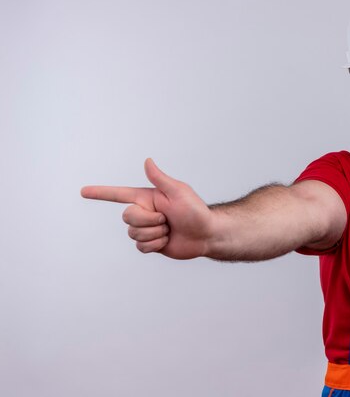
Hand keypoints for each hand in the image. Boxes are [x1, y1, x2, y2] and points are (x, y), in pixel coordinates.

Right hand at [81, 159, 211, 259]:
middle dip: (148, 220)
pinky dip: (155, 245)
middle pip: (127, 217)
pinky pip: (140, 247)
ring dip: (154, 234)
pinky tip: (167, 241)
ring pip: (133, 234)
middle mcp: (145, 212)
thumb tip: (147, 161)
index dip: (101, 193)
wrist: (206, 235)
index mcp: (148, 198)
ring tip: (169, 230)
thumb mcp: (179, 192)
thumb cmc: (196, 211)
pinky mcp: (151, 243)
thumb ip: (160, 178)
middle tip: (167, 220)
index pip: (119, 194)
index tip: (83, 191)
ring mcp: (147, 228)